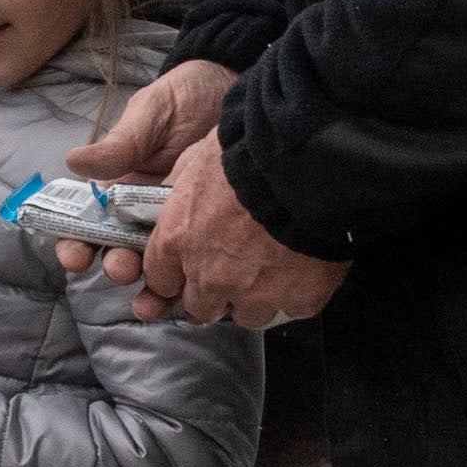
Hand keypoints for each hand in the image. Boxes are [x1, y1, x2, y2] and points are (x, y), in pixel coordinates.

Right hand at [58, 59, 234, 280]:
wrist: (239, 89)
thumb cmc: (186, 95)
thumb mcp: (151, 113)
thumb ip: (120, 143)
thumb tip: (75, 163)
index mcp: (117, 185)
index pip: (86, 221)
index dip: (74, 241)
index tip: (74, 254)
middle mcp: (141, 211)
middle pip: (118, 250)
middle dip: (115, 265)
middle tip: (122, 267)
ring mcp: (176, 222)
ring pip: (156, 266)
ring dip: (149, 288)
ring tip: (152, 300)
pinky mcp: (209, 227)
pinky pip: (196, 261)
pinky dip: (191, 283)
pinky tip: (193, 296)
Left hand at [135, 130, 345, 329]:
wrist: (304, 162)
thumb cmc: (248, 152)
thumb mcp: (194, 160)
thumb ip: (178, 192)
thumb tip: (175, 198)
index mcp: (178, 241)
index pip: (160, 281)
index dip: (174, 277)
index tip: (186, 272)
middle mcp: (210, 276)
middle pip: (200, 308)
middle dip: (212, 293)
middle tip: (232, 272)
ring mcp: (255, 294)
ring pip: (247, 315)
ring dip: (255, 298)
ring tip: (273, 268)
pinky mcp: (298, 299)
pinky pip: (292, 308)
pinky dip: (298, 292)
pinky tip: (305, 267)